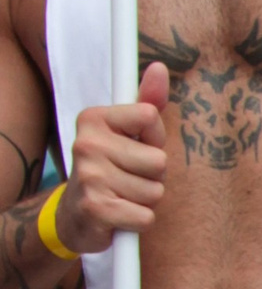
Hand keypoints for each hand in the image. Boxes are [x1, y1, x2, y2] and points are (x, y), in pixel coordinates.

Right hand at [57, 60, 170, 251]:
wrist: (76, 216)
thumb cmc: (111, 169)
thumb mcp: (127, 133)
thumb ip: (147, 102)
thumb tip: (158, 68)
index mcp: (93, 119)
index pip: (149, 116)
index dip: (153, 139)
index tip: (135, 146)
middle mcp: (86, 144)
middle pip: (158, 160)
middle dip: (153, 176)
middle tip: (128, 178)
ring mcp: (89, 176)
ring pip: (155, 191)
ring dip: (145, 199)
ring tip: (123, 196)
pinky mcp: (95, 209)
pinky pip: (146, 216)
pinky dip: (140, 220)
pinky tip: (120, 216)